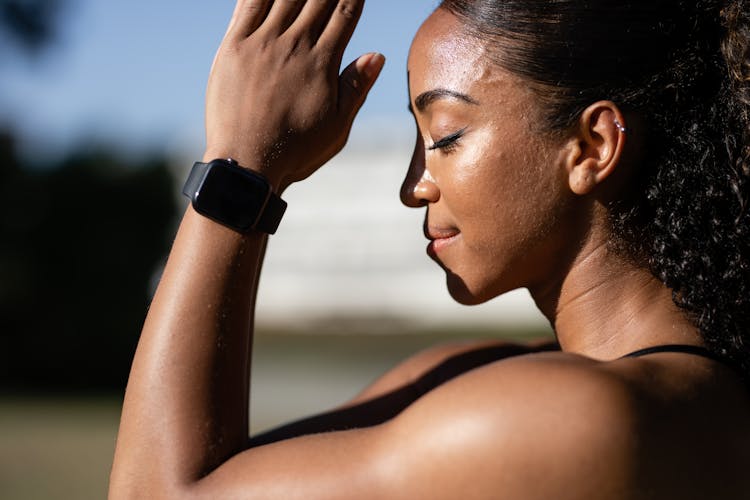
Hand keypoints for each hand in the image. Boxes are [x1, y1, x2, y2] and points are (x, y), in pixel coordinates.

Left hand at [204, 0, 383, 191]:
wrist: (245, 164)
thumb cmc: (295, 151)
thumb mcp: (336, 126)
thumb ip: (356, 87)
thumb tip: (378, 55)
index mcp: (322, 64)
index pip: (345, 12)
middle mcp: (294, 46)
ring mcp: (262, 43)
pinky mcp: (233, 47)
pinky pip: (248, 3)